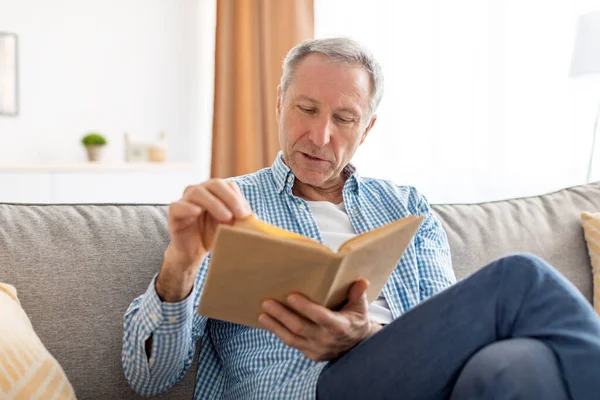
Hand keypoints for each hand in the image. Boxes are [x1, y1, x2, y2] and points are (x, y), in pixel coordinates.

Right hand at [156, 179, 251, 301]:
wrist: (194, 252)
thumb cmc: (213, 235)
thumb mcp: (231, 227)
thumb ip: (242, 220)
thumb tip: (255, 219)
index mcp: (215, 192)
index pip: (228, 186)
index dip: (238, 198)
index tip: (247, 215)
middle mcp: (200, 191)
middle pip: (214, 184)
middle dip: (230, 199)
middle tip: (241, 215)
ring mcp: (186, 199)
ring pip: (198, 193)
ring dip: (214, 204)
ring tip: (226, 218)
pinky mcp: (174, 212)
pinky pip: (178, 206)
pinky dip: (188, 207)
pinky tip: (197, 212)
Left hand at [258, 279, 382, 360]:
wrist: (357, 347)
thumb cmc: (356, 321)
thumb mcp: (360, 308)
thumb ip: (358, 294)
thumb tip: (361, 281)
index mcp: (339, 326)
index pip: (320, 316)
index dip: (305, 307)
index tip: (290, 296)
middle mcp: (326, 339)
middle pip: (300, 327)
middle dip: (282, 315)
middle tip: (267, 302)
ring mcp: (317, 349)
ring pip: (291, 338)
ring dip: (275, 326)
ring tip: (262, 314)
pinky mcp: (310, 354)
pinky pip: (292, 343)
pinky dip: (279, 333)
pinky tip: (268, 323)